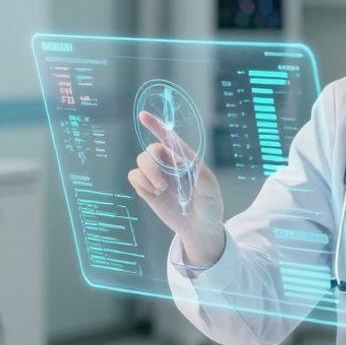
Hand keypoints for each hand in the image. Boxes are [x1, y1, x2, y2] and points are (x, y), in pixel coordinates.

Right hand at [127, 110, 225, 265]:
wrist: (200, 229)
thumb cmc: (210, 207)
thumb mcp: (211, 192)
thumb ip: (203, 177)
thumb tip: (190, 163)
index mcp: (186, 159)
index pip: (170, 138)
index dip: (156, 125)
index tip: (143, 116)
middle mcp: (170, 164)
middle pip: (152, 149)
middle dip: (153, 164)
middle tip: (162, 185)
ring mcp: (158, 175)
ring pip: (141, 160)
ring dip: (148, 174)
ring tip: (160, 190)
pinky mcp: (147, 188)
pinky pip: (134, 176)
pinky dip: (141, 183)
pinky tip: (154, 194)